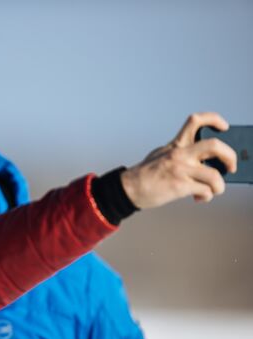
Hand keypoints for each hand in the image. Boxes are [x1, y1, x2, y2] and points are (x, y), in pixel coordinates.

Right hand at [121, 112, 236, 208]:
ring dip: (220, 186)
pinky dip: (207, 196)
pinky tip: (200, 197)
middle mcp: (179, 154)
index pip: (195, 121)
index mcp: (176, 145)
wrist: (129, 188)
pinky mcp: (179, 186)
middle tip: (231, 167)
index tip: (224, 127)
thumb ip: (181, 155)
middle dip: (230, 157)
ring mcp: (180, 170)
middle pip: (214, 146)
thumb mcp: (161, 155)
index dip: (214, 120)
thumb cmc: (146, 175)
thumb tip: (205, 164)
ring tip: (215, 190)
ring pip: (215, 175)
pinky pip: (205, 191)